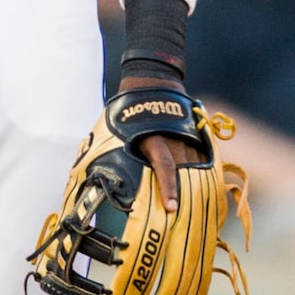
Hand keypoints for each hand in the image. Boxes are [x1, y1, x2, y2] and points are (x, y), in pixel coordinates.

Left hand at [117, 69, 202, 211]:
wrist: (152, 78)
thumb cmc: (127, 107)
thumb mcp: (113, 127)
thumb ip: (111, 149)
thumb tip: (91, 175)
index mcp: (151, 138)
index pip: (164, 166)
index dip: (168, 188)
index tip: (171, 208)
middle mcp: (172, 137)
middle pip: (183, 171)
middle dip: (184, 193)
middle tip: (182, 216)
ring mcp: (186, 134)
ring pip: (195, 165)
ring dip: (194, 184)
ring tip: (194, 206)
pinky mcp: (195, 132)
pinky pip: (202, 155)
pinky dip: (203, 171)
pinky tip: (204, 186)